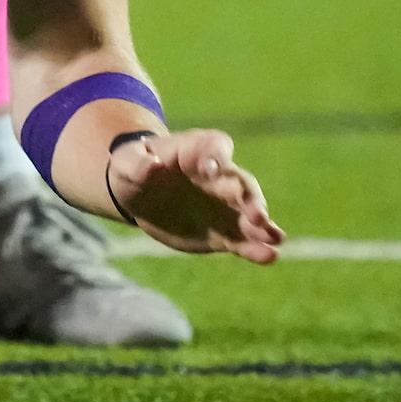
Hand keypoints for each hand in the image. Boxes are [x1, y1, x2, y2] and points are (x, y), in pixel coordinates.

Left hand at [106, 128, 283, 262]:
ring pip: (250, 213)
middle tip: (257, 215)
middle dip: (251, 198)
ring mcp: (225, 206)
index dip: (216, 155)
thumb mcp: (126, 162)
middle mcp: (219, 177)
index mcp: (195, 151)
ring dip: (263, 225)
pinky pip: (243, 240)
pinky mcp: (224, 232)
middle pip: (241, 183)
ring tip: (274, 237)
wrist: (140, 194)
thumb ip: (137, 163)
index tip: (213, 167)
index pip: (214, 146)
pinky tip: (269, 255)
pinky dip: (257, 248)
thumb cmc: (133, 168)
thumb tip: (150, 164)